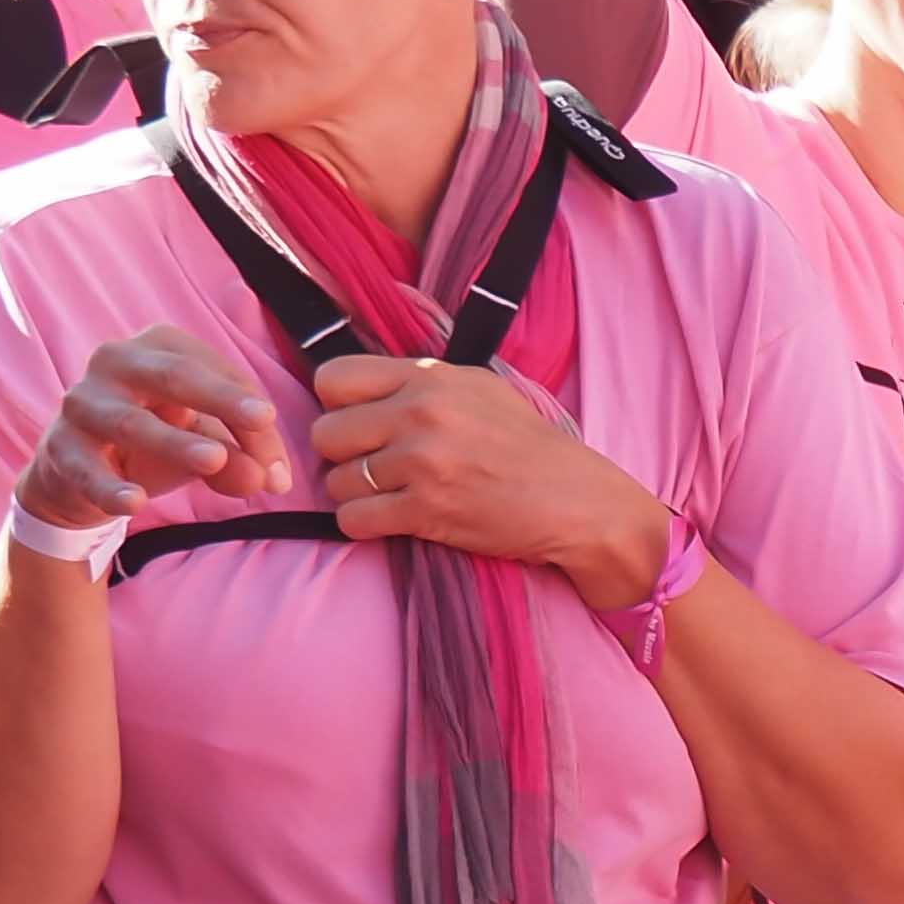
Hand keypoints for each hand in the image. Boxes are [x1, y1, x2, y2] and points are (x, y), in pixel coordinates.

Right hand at [25, 328, 290, 534]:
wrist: (78, 474)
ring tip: (214, 460)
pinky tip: (134, 503)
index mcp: (161, 348)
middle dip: (220, 397)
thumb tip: (272, 481)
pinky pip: (86, 468)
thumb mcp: (204, 444)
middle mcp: (116, 362)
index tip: (279, 469)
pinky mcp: (60, 448)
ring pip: (130, 421)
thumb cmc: (154, 439)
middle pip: (173, 375)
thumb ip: (240, 458)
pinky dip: (109, 486)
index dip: (253, 418)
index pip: (218, 375)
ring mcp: (82, 402)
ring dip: (173, 441)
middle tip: (262, 418)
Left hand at [307, 352, 669, 589]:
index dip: (337, 406)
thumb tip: (363, 387)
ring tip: (392, 496)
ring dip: (356, 495)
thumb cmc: (530, 449)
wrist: (578, 503)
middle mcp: (422, 413)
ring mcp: (423, 461)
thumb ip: (421, 383)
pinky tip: (394, 521)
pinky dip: (366, 525)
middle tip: (376, 467)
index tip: (361, 425)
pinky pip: (354, 519)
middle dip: (344, 456)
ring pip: (337, 481)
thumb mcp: (480, 390)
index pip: (333, 378)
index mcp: (431, 378)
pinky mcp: (426, 509)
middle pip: (325, 433)